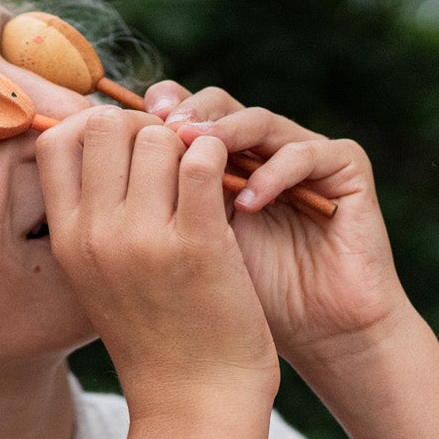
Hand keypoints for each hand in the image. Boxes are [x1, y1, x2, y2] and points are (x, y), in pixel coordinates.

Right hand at [36, 107, 278, 438]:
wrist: (196, 400)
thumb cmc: (157, 332)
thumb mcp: (99, 275)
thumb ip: (94, 214)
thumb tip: (101, 137)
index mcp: (66, 239)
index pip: (55, 139)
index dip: (95, 126)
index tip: (129, 148)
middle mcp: (95, 235)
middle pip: (106, 125)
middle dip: (145, 127)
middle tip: (175, 156)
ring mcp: (142, 240)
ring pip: (157, 136)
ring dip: (187, 143)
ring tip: (204, 176)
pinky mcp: (196, 245)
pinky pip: (201, 160)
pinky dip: (217, 155)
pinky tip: (228, 182)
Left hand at [141, 81, 438, 438]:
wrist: (317, 334)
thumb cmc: (240, 299)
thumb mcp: (185, 247)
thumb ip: (153, 202)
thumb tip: (92, 163)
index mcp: (220, 159)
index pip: (182, 112)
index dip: (154, 114)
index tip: (125, 130)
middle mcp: (260, 147)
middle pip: (217, 105)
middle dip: (187, 117)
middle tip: (163, 131)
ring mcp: (304, 152)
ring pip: (259, 120)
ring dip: (224, 134)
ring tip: (197, 153)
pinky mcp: (345, 167)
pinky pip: (307, 152)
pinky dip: (274, 173)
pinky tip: (248, 202)